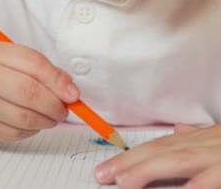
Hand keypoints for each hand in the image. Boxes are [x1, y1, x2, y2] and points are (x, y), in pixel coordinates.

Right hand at [0, 40, 78, 144]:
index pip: (33, 63)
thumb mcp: (0, 55)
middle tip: (64, 109)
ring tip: (51, 118)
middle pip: (29, 93)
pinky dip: (29, 132)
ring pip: (22, 118)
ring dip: (45, 121)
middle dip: (55, 105)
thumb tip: (66, 84)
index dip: (57, 80)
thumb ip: (33, 66)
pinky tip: (33, 125)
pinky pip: (10, 134)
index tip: (72, 92)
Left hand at [94, 122, 220, 187]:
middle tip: (103, 175)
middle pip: (163, 150)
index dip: (132, 156)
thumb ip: (195, 136)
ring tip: (124, 182)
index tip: (108, 168)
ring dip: (150, 170)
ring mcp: (218, 155)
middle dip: (131, 162)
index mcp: (199, 138)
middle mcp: (205, 143)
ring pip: (181, 159)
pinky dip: (196, 184)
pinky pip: (214, 177)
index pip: (160, 145)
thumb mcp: (217, 137)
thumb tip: (178, 129)